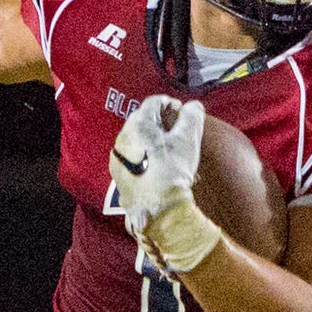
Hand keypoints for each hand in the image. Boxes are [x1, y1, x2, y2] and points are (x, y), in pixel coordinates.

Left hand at [110, 95, 205, 241]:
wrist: (157, 208)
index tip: (181, 112)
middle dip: (160, 122)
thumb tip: (193, 106)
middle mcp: (123, 137)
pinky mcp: (118, 174)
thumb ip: (192, 117)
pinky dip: (144, 156)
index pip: (154, 102)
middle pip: (143, 120)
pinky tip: (157, 167)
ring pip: (136, 139)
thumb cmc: (172, 171)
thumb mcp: (188, 140)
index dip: (170, 103)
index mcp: (138, 124)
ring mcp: (118, 156)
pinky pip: (131, 157)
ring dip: (151, 140)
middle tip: (177, 131)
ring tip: (168, 151)